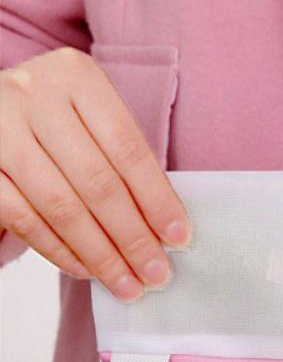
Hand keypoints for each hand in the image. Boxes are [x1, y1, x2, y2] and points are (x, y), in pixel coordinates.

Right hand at [0, 47, 190, 300]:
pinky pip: (23, 218)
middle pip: (97, 181)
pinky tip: (86, 271)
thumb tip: (166, 232)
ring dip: (100, 254)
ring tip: (128, 284)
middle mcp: (32, 94)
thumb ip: (125, 164)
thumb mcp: (94, 122)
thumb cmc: (60, 124)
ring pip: (60, 205)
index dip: (157, 200)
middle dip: (133, 237)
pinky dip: (59, 251)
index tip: (180, 240)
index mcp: (76, 76)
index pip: (128, 149)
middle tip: (156, 274)